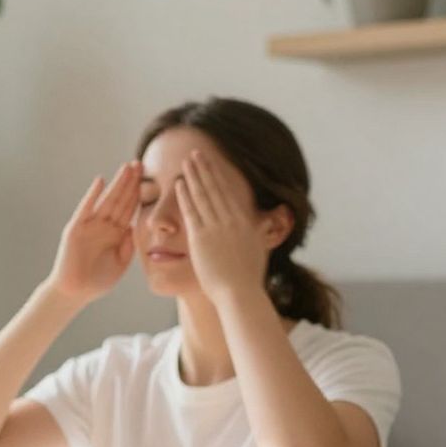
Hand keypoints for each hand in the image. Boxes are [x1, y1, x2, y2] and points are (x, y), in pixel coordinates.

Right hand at [47, 162, 137, 302]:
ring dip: (116, 184)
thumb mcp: (120, 263)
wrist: (75, 292)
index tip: (151, 177)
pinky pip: (86, 208)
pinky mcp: (76, 228)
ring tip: (126, 167)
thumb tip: (133, 227)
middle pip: (120, 199)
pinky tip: (100, 182)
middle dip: (130, 182)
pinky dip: (92, 195)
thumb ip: (128, 246)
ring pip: (107, 200)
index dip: (139, 194)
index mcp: (116, 233)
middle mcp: (104, 225)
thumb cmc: (97, 281)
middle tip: (140, 163)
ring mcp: (90, 225)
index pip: (130, 208)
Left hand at [178, 149, 270, 305]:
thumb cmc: (248, 279)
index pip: (229, 193)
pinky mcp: (201, 238)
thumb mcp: (258, 250)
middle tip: (196, 153)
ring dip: (194, 176)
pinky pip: (191, 211)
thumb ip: (258, 233)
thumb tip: (266, 224)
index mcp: (244, 222)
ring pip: (203, 195)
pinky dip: (185, 196)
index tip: (212, 164)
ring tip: (186, 162)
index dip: (219, 176)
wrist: (240, 293)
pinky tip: (179, 184)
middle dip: (205, 169)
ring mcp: (216, 227)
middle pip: (215, 188)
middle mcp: (231, 220)